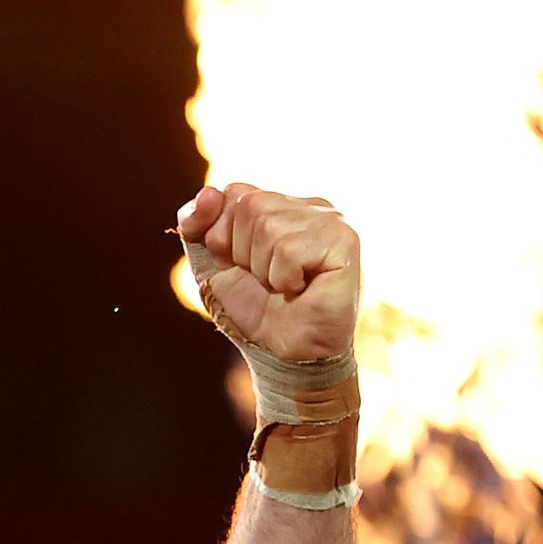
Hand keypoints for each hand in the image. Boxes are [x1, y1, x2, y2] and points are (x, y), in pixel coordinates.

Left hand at [175, 184, 359, 368]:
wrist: (283, 352)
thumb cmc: (254, 309)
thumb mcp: (211, 264)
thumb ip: (197, 226)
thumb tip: (208, 191)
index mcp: (279, 205)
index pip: (232, 193)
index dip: (221, 235)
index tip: (237, 265)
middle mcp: (308, 205)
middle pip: (249, 206)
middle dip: (243, 253)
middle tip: (265, 280)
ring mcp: (331, 220)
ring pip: (269, 226)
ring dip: (264, 269)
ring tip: (284, 286)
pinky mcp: (345, 241)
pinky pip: (290, 249)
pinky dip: (284, 278)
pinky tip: (301, 289)